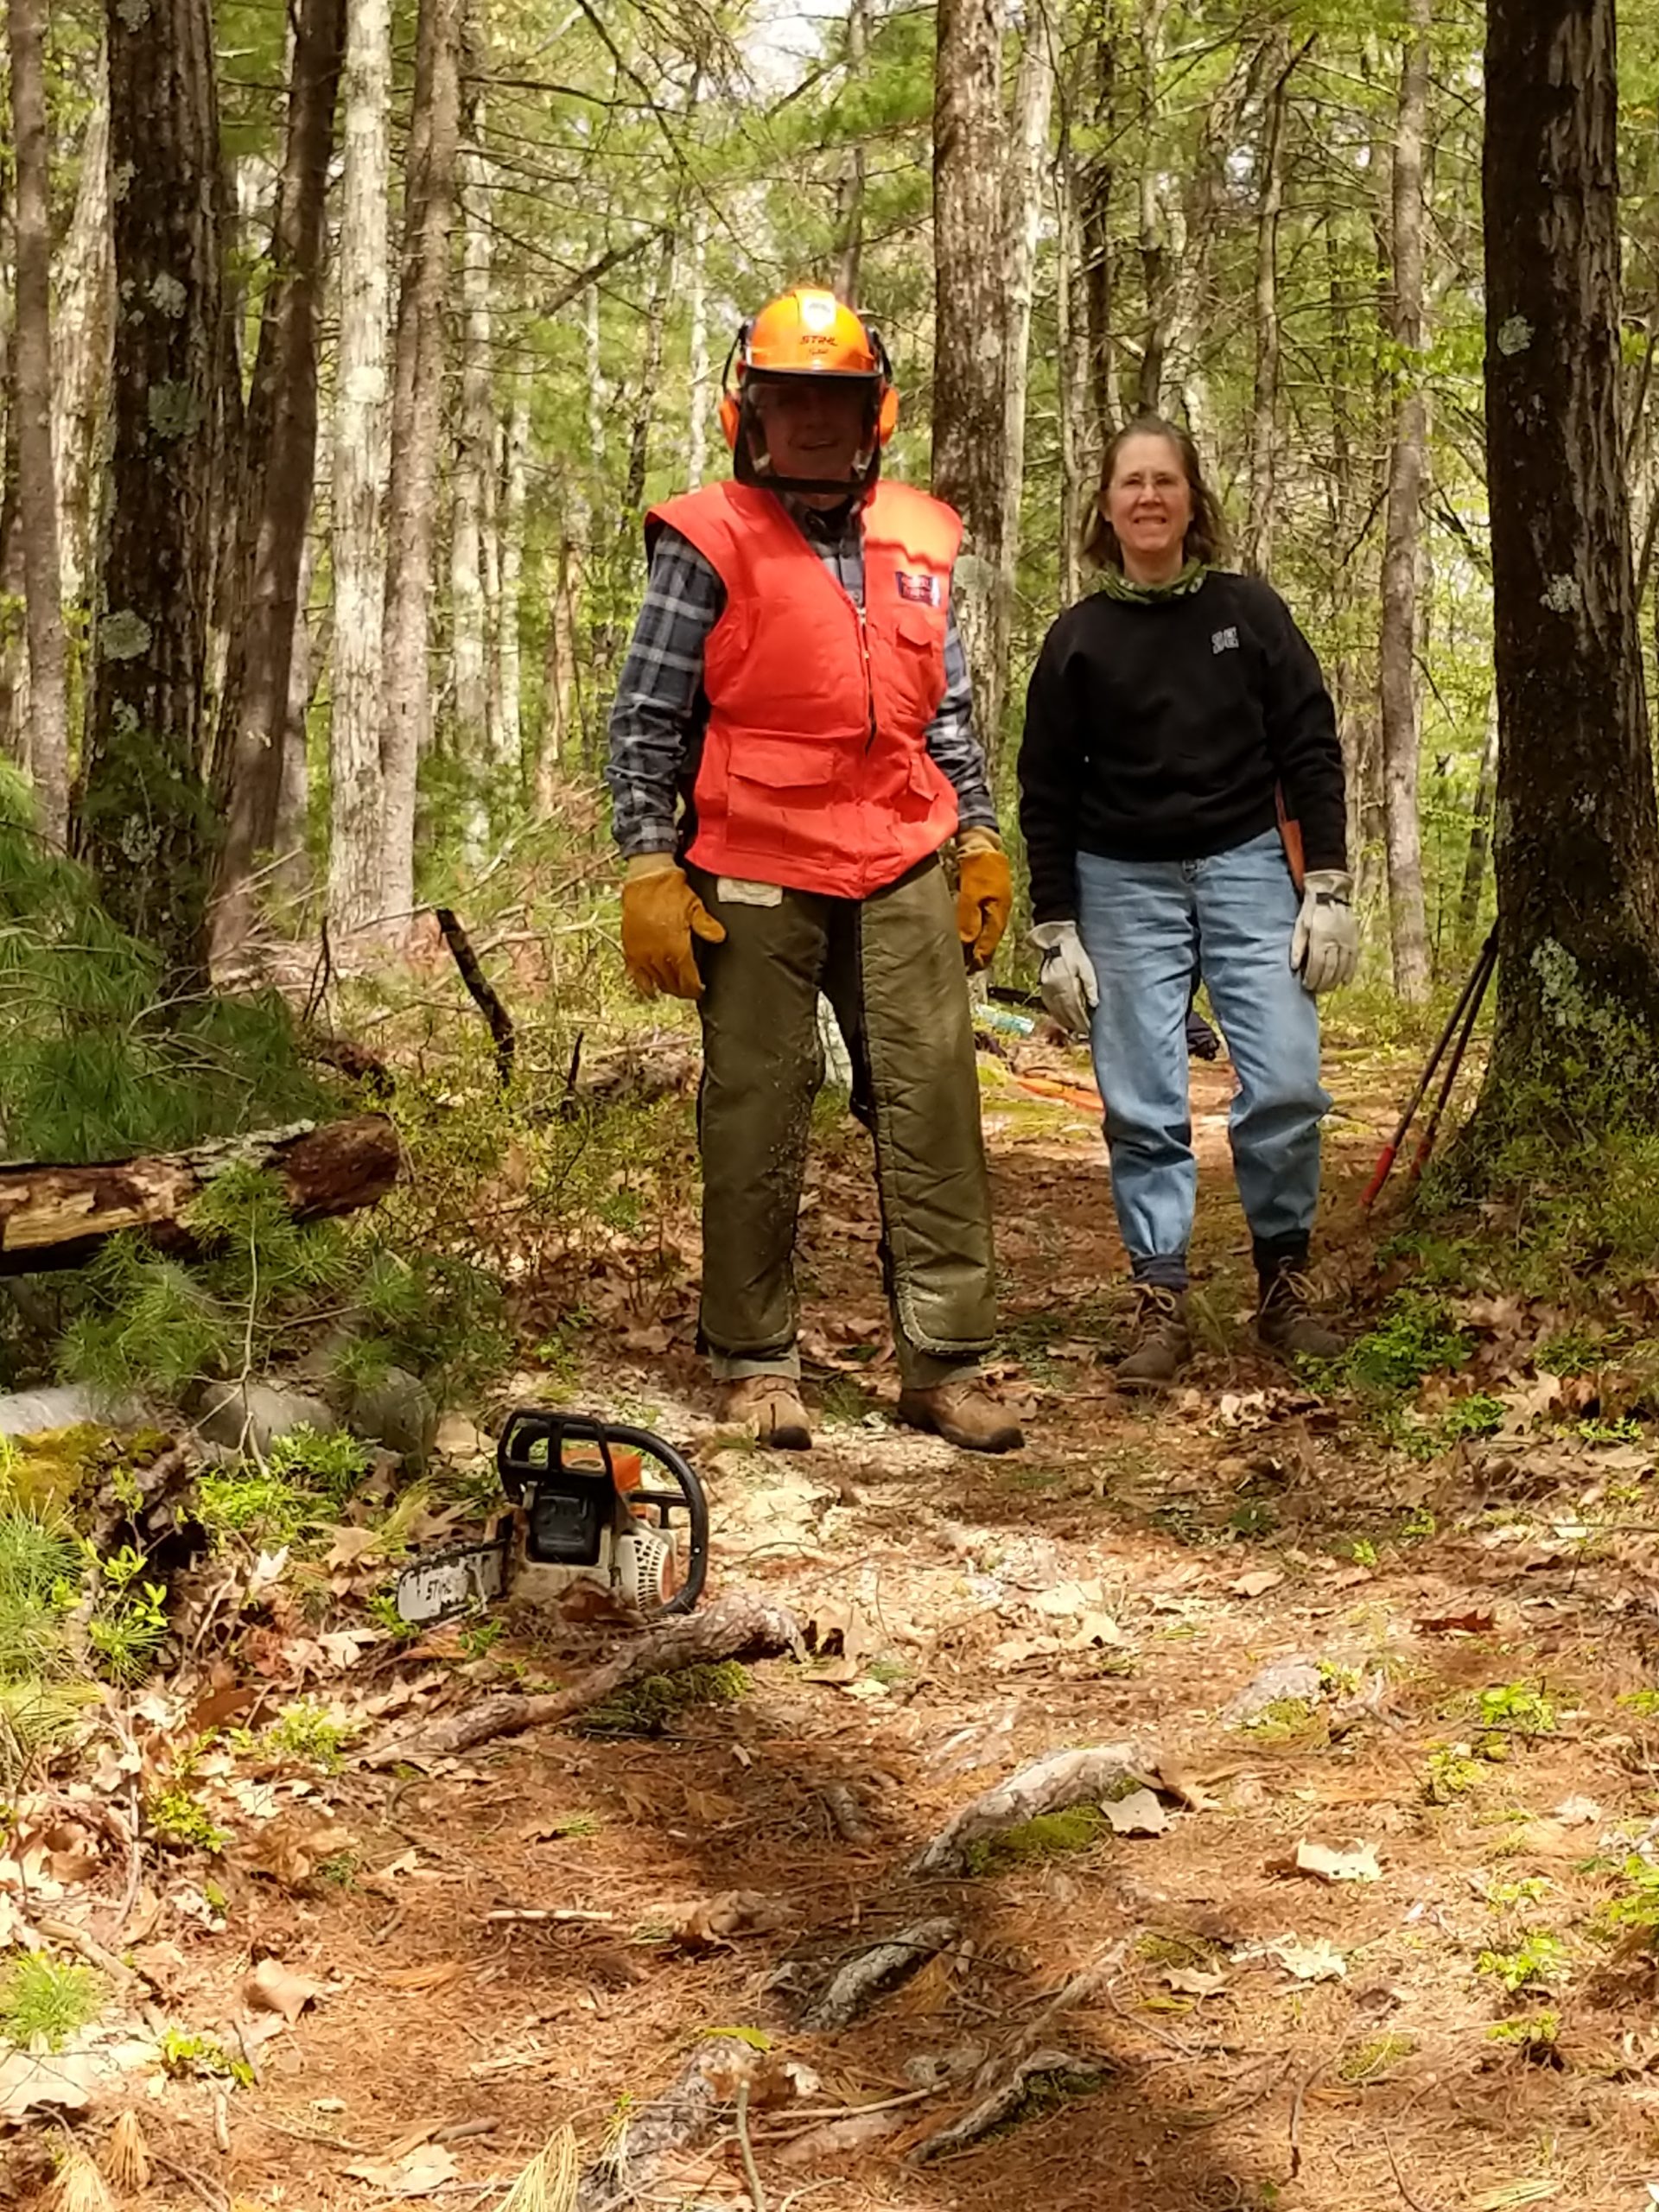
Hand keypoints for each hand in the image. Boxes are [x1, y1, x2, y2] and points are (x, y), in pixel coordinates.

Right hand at [621, 855, 726, 999]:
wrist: (644, 880)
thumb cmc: (670, 891)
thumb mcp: (694, 905)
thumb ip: (706, 924)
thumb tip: (719, 937)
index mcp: (677, 947)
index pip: (688, 978)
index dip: (694, 988)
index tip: (700, 991)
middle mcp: (659, 954)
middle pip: (672, 982)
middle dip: (682, 990)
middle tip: (689, 992)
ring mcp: (643, 953)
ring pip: (656, 980)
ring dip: (666, 987)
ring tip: (673, 990)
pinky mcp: (630, 949)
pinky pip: (636, 974)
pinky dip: (644, 985)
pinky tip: (650, 990)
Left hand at [956, 830, 1012, 970]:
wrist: (980, 841)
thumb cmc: (977, 867)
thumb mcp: (971, 893)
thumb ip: (968, 918)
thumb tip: (966, 942)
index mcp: (999, 912)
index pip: (990, 942)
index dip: (980, 956)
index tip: (970, 969)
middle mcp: (999, 911)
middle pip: (989, 938)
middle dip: (978, 952)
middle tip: (965, 966)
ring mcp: (994, 903)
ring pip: (984, 929)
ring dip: (975, 941)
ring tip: (963, 954)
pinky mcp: (986, 896)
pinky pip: (980, 919)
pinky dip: (973, 928)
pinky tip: (964, 933)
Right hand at [1028, 920, 1097, 1035]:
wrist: (1054, 937)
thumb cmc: (1073, 948)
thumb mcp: (1085, 964)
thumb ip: (1090, 984)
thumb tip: (1093, 1003)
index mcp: (1064, 984)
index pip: (1074, 1009)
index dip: (1081, 1021)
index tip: (1089, 1029)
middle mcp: (1053, 989)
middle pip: (1064, 1012)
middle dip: (1074, 1024)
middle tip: (1083, 1033)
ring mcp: (1046, 988)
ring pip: (1055, 1010)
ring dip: (1065, 1021)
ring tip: (1074, 1029)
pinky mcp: (1043, 985)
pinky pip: (1049, 1004)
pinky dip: (1056, 1013)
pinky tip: (1062, 1018)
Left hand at [1291, 869, 1357, 993]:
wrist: (1331, 894)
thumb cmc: (1311, 911)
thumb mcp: (1300, 926)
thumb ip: (1298, 946)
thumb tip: (1294, 967)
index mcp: (1320, 939)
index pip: (1317, 965)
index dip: (1312, 978)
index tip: (1307, 986)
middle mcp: (1335, 942)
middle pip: (1330, 969)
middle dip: (1322, 982)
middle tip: (1316, 990)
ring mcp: (1347, 942)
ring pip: (1342, 967)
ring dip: (1335, 980)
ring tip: (1328, 988)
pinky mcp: (1354, 940)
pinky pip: (1353, 960)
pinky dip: (1349, 973)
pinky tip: (1344, 982)